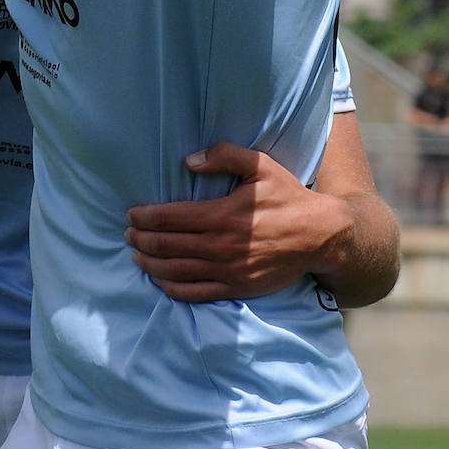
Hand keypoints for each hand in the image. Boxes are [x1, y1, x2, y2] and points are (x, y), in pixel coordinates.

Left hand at [126, 141, 341, 301]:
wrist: (320, 236)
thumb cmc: (288, 197)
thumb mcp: (261, 166)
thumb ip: (225, 155)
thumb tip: (189, 160)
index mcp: (221, 215)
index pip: (169, 218)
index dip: (144, 217)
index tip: (131, 214)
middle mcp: (220, 246)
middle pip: (166, 246)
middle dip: (140, 240)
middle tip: (128, 234)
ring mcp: (227, 271)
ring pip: (175, 272)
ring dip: (150, 265)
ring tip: (136, 256)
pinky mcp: (236, 288)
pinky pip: (195, 293)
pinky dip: (172, 288)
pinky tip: (160, 281)